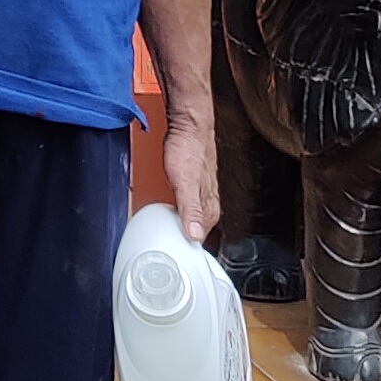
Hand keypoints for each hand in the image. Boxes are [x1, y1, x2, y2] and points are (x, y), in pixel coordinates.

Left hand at [163, 110, 220, 246]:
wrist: (188, 123)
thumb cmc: (188, 148)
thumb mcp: (185, 183)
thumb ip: (191, 210)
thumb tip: (195, 236)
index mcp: (210, 205)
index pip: (202, 237)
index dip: (190, 247)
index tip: (178, 257)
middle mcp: (208, 199)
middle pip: (199, 228)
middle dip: (186, 237)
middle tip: (171, 247)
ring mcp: (201, 189)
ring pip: (194, 215)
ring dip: (184, 223)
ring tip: (171, 231)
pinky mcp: (193, 180)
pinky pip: (188, 202)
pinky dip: (180, 209)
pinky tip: (173, 208)